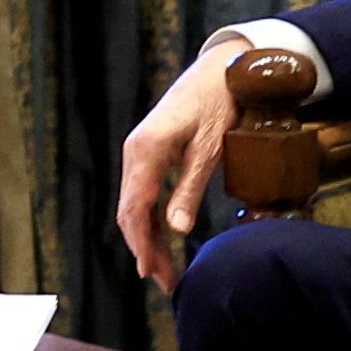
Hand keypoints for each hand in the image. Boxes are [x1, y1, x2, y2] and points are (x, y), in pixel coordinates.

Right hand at [114, 34, 272, 293]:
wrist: (221, 69)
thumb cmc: (219, 104)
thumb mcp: (210, 149)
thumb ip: (190, 189)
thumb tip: (178, 230)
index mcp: (147, 151)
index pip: (135, 209)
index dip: (141, 244)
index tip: (151, 272)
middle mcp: (135, 152)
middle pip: (130, 212)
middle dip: (144, 248)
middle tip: (163, 281)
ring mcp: (139, 152)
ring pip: (134, 205)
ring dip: (147, 237)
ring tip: (164, 268)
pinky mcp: (148, 153)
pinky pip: (142, 193)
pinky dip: (150, 219)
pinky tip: (163, 239)